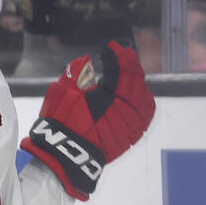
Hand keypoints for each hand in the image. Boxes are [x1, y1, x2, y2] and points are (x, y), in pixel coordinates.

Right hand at [20, 41, 155, 200]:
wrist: (64, 157)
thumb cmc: (61, 124)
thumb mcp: (62, 92)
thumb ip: (76, 72)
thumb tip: (87, 60)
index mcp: (112, 99)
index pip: (123, 71)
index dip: (118, 56)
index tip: (111, 47)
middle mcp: (128, 112)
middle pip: (137, 82)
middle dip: (130, 66)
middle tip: (122, 54)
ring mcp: (132, 126)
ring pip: (144, 98)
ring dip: (138, 82)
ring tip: (127, 72)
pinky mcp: (130, 136)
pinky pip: (144, 114)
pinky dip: (141, 100)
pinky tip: (133, 94)